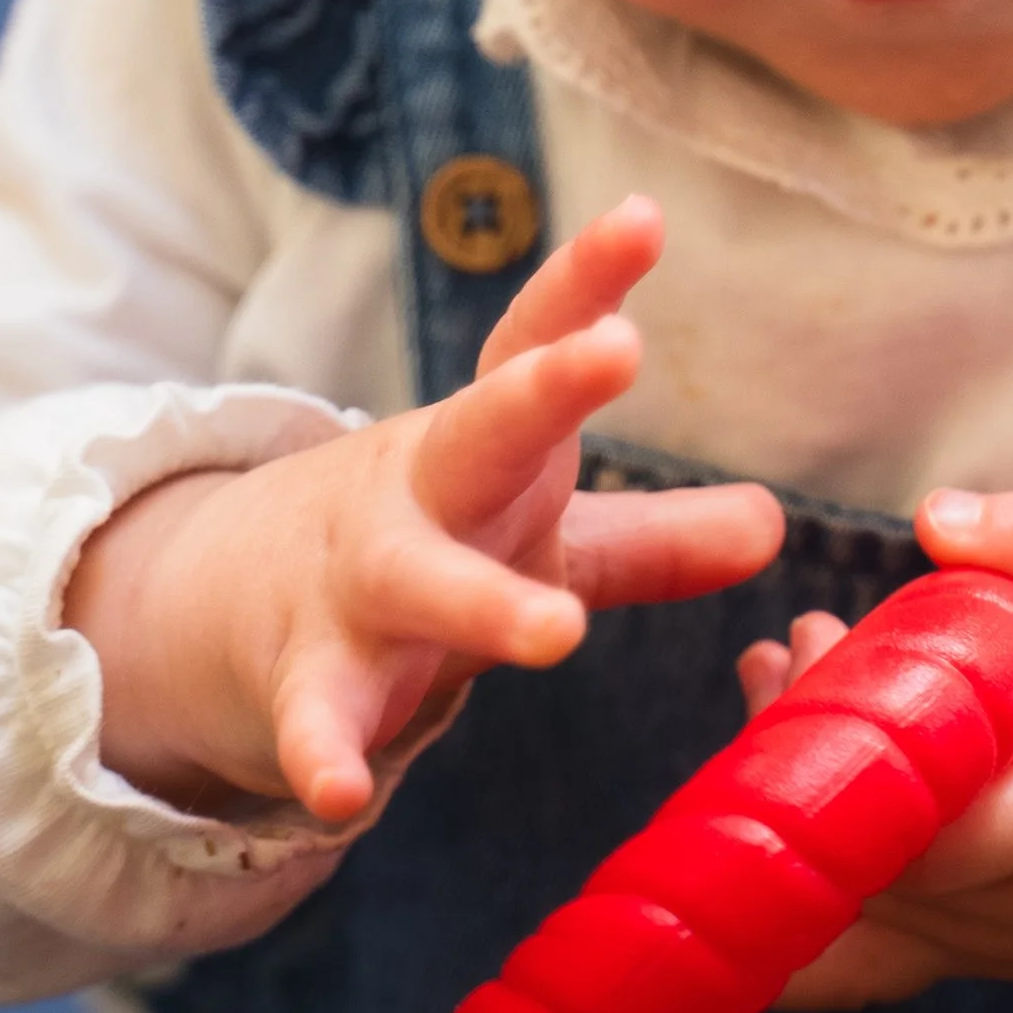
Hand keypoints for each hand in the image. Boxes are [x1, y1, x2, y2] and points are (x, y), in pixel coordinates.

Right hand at [73, 197, 779, 826]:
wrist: (237, 599)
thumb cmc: (425, 547)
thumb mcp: (538, 534)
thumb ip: (652, 539)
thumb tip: (775, 524)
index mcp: (481, 445)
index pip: (533, 349)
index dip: (587, 281)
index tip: (644, 215)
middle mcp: (417, 493)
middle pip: (480, 431)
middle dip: (545, 389)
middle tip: (617, 349)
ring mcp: (357, 580)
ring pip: (417, 581)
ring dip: (483, 604)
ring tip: (558, 635)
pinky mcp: (308, 673)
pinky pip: (317, 716)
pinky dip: (324, 752)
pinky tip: (339, 798)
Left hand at [745, 490, 1012, 1006]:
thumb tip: (935, 516)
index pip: (931, 833)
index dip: (847, 763)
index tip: (817, 658)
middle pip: (871, 868)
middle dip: (807, 759)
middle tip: (795, 643)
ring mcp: (1007, 953)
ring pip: (860, 910)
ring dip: (800, 805)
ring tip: (782, 676)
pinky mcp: (987, 961)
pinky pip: (875, 950)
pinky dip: (820, 874)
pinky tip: (782, 787)